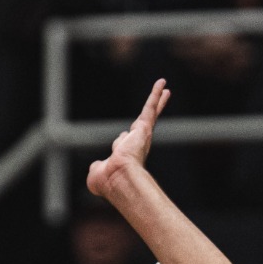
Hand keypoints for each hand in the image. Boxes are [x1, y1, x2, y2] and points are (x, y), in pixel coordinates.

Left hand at [87, 79, 169, 197]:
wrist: (118, 178)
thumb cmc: (108, 181)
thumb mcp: (98, 173)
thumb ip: (97, 167)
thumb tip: (98, 166)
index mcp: (125, 155)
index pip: (123, 142)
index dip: (120, 142)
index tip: (120, 142)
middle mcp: (136, 144)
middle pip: (143, 124)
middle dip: (150, 116)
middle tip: (157, 107)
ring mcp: (142, 135)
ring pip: (151, 112)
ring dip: (157, 99)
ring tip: (164, 88)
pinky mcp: (145, 127)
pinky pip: (151, 107)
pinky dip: (155, 94)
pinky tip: (162, 82)